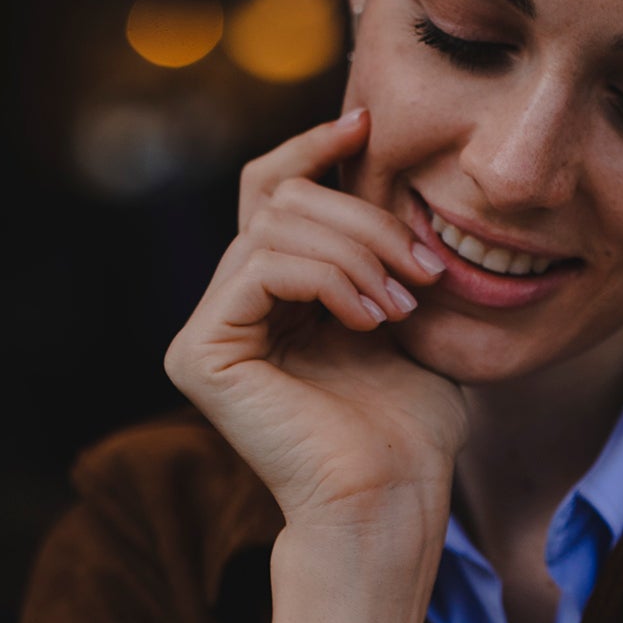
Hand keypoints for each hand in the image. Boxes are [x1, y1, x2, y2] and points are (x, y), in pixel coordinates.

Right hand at [164, 109, 466, 532]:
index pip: (274, 190)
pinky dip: (326, 278)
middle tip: (421, 269)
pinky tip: (368, 319)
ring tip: (401, 305)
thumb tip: (368, 153)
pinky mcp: (201, 354)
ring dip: (355, 253)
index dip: (313, 147)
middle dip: (362, 219)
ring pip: (272, 226)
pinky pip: (259, 265)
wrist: (394, 498)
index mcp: (274, 295)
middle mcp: (231, 307)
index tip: (370, 123)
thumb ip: (377, 246)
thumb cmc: (411, 424)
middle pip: (278, 199)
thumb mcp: (406, 311)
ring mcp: (209, 331)